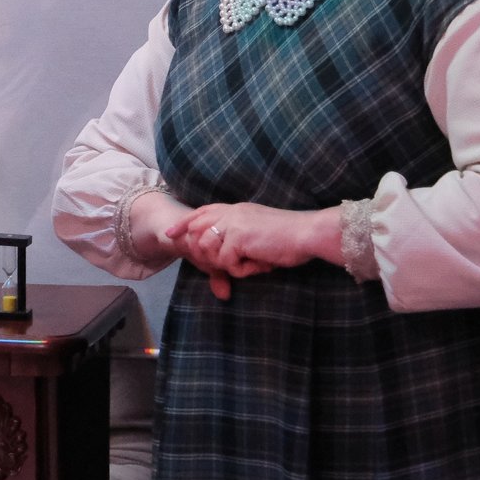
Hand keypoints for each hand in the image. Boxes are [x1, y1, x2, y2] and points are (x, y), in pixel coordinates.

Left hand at [165, 202, 326, 300]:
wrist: (308, 234)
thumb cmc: (291, 237)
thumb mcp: (259, 232)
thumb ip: (240, 237)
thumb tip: (225, 255)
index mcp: (236, 209)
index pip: (202, 212)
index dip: (185, 223)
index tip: (171, 234)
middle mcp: (231, 213)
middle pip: (196, 231)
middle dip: (203, 254)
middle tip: (232, 265)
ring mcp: (233, 224)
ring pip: (209, 251)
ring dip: (229, 264)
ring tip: (252, 263)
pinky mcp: (237, 237)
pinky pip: (226, 262)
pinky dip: (243, 270)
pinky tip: (260, 265)